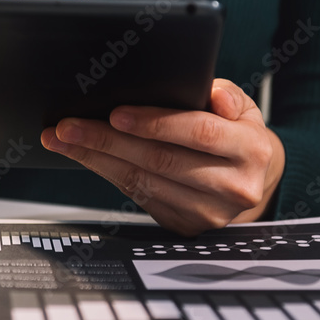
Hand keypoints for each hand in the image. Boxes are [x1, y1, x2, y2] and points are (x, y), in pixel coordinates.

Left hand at [40, 79, 285, 235]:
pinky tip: (85, 157)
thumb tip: (213, 93)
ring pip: (143, 182)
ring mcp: (208, 212)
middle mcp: (232, 186)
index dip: (154, 122)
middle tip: (70, 126)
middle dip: (107, 141)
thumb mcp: (245, 108)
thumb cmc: (239, 136)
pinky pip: (138, 196)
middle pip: (160, 160)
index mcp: (250, 150)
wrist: (255, 181)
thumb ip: (228, 96)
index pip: (197, 132)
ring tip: (64, 139)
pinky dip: (107, 174)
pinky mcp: (185, 225)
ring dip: (96, 159)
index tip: (115, 114)